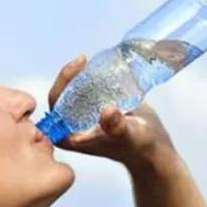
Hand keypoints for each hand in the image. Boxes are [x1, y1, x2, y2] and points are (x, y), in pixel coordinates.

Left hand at [47, 55, 175, 166]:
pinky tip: (98, 66)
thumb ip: (116, 127)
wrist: (151, 147)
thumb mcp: (128, 135)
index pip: (55, 105)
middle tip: (83, 59)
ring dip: (79, 75)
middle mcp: (70, 127)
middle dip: (70, 75)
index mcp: (68, 137)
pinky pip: (85, 90)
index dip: (62, 83)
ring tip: (89, 61)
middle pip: (61, 94)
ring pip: (72, 91)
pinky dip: (90, 78)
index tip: (77, 66)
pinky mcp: (93, 110)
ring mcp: (81, 118)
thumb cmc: (137, 146)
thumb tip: (108, 111)